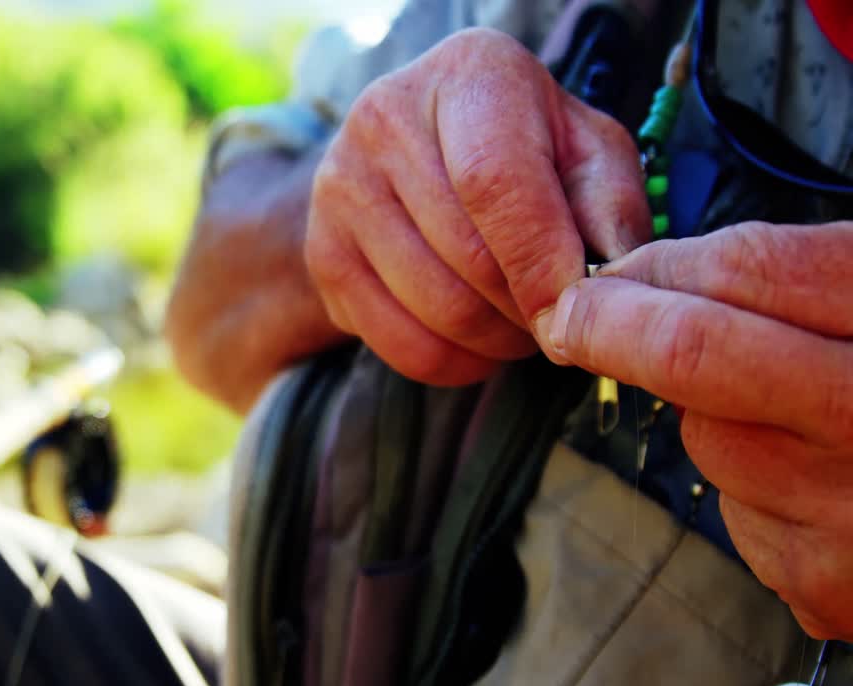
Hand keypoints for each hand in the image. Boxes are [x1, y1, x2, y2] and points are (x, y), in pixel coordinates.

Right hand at [304, 28, 649, 384]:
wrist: (417, 153)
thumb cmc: (523, 147)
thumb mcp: (585, 150)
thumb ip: (610, 204)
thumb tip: (607, 280)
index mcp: (467, 74)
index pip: (494, 182)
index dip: (541, 261)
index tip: (574, 312)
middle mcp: (386, 118)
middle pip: (468, 256)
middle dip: (528, 310)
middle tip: (559, 320)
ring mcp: (342, 186)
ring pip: (437, 308)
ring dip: (497, 341)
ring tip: (521, 326)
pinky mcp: (323, 253)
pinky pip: (400, 345)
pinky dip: (456, 363)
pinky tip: (479, 343)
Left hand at [548, 221, 852, 638]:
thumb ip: (793, 271)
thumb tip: (657, 268)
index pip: (750, 273)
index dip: (658, 264)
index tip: (604, 271)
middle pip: (695, 356)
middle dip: (616, 326)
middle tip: (575, 317)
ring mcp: (850, 518)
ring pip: (708, 439)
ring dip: (714, 416)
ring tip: (796, 413)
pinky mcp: (825, 585)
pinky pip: (738, 512)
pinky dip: (755, 488)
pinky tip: (820, 481)